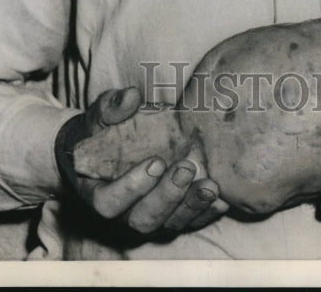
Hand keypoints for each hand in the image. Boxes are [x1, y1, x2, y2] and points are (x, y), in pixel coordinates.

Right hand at [55, 87, 227, 234]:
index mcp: (98, 192)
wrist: (114, 142)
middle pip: (143, 220)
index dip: (130, 189)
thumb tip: (132, 97)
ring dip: (191, 206)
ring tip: (211, 186)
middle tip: (186, 167)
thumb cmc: (104, 129)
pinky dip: (206, 213)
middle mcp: (123, 212)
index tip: (155, 162)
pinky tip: (221, 199)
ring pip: (170, 224)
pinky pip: (191, 222)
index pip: (108, 204)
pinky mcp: (173, 214)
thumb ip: (111, 107)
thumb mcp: (101, 114)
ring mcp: (150, 216)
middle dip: (167, 196)